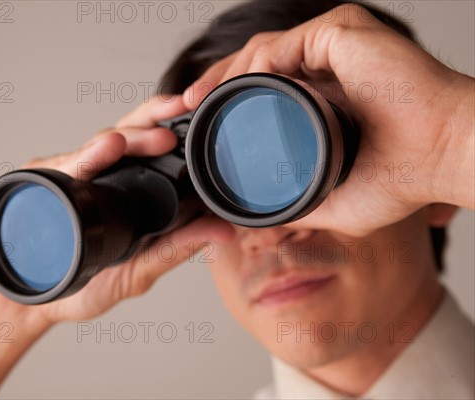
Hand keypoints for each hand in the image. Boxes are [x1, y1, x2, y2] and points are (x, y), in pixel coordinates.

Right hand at [0, 95, 233, 327]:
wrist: (30, 302)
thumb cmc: (84, 281)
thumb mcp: (140, 269)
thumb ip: (176, 248)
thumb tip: (225, 232)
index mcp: (129, 187)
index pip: (156, 148)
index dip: (179, 127)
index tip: (205, 113)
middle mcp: (103, 174)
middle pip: (131, 132)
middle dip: (158, 117)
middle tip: (184, 106)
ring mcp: (73, 174)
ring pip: (102, 143)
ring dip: (132, 136)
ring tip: (159, 135)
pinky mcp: (46, 182)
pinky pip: (69, 166)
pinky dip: (89, 156)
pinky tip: (108, 147)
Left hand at [183, 3, 473, 236]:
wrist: (442, 158)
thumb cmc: (401, 178)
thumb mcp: (332, 197)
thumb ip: (297, 201)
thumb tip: (262, 215)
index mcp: (323, 97)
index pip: (262, 87)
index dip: (226, 101)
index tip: (196, 122)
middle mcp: (326, 67)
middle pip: (254, 64)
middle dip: (214, 83)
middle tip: (185, 107)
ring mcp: (334, 47)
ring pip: (263, 50)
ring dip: (225, 71)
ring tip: (198, 99)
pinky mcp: (343, 34)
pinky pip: (287, 42)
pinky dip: (258, 60)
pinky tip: (238, 85)